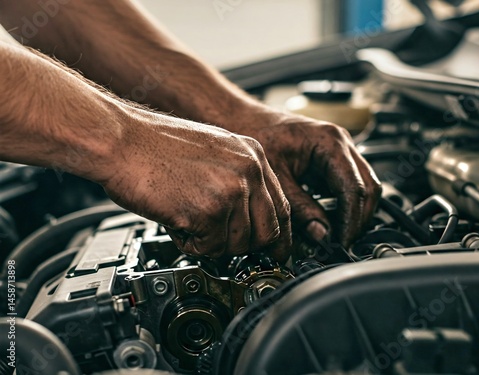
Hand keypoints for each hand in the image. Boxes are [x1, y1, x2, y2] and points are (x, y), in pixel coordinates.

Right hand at [101, 112, 290, 260]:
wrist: (121, 140)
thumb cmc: (156, 146)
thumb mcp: (214, 151)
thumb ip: (238, 181)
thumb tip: (249, 216)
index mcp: (253, 155)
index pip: (281, 207)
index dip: (278, 235)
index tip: (275, 251)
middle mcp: (249, 171)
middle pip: (268, 232)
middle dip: (246, 246)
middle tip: (222, 243)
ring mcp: (231, 191)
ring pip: (238, 244)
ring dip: (212, 243)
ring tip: (188, 220)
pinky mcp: (209, 211)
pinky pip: (210, 249)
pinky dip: (190, 244)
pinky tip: (176, 221)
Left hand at [241, 113, 380, 245]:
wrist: (247, 120)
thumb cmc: (258, 137)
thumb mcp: (277, 178)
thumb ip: (300, 209)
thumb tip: (321, 234)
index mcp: (329, 142)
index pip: (353, 188)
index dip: (350, 220)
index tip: (342, 241)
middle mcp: (341, 142)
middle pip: (368, 187)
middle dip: (358, 219)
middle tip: (343, 242)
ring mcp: (340, 150)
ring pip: (364, 186)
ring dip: (355, 212)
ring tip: (338, 235)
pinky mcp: (334, 159)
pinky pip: (351, 184)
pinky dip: (345, 204)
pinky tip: (332, 220)